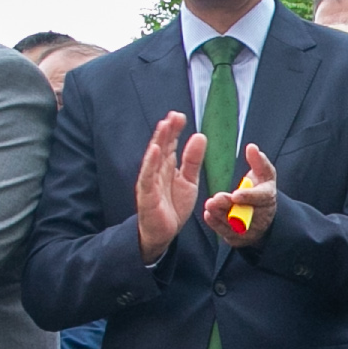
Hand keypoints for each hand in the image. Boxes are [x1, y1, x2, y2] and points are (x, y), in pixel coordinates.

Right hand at [129, 113, 203, 260]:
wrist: (163, 233)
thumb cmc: (172, 206)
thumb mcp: (188, 182)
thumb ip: (192, 161)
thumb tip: (200, 136)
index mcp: (167, 167)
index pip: (170, 144)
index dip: (174, 130)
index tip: (180, 116)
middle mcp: (156, 171)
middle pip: (161, 146)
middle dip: (167, 131)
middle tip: (174, 115)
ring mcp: (150, 181)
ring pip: (153, 158)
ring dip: (158, 141)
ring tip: (164, 126)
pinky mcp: (146, 194)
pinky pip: (147, 176)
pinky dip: (150, 163)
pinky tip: (155, 150)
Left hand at [213, 142, 279, 246]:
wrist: (262, 215)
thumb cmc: (261, 190)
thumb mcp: (264, 175)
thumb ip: (258, 162)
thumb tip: (252, 148)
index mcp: (268, 198)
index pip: (260, 198)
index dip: (248, 197)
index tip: (236, 194)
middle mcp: (261, 216)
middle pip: (245, 213)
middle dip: (228, 207)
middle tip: (215, 200)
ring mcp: (251, 230)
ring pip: (234, 225)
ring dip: (220, 216)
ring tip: (209, 206)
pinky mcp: (239, 238)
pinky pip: (227, 234)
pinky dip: (216, 225)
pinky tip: (208, 216)